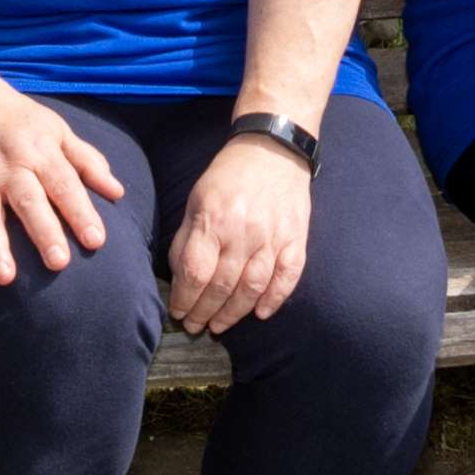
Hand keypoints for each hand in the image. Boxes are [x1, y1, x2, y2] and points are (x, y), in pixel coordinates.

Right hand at [0, 82, 126, 288]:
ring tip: (5, 278)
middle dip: (43, 232)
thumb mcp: (58, 131)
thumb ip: (88, 162)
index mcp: (39, 152)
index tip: (96, 241)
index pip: (64, 184)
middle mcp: (9, 167)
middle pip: (27, 201)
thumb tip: (118, 192)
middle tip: (58, 263)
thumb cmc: (20, 122)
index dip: (80, 212)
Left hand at [163, 126, 315, 333]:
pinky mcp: (296, 238)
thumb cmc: (228, 176)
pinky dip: (275, 298)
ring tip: (219, 326)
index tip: (178, 312)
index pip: (196, 272)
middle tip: (196, 327)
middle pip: (222, 286)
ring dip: (234, 313)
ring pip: (253, 287)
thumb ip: (187, 238)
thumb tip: (180, 276)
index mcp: (214, 218)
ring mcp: (273, 236)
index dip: (184, 299)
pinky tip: (260, 313)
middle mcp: (244, 230)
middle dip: (204, 312)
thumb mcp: (196, 199)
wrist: (273, 148)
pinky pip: (288, 276)